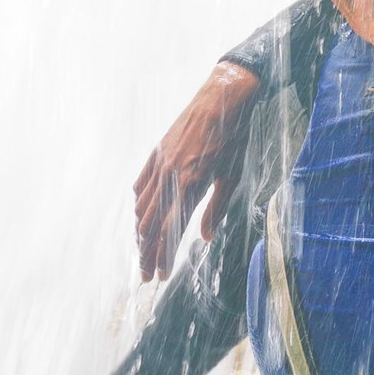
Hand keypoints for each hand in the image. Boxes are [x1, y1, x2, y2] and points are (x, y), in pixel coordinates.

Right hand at [133, 61, 259, 280]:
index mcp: (190, 184)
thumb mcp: (232, 176)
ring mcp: (160, 162)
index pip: (169, 230)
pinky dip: (139, 203)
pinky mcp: (157, 151)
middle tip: (145, 274)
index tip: (159, 276)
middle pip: (150, 224)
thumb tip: (205, 237)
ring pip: (142, 206)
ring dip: (141, 232)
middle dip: (146, 252)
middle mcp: (170, 175)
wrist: (223, 98)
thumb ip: (217, 208)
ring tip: (143, 250)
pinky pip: (141, 184)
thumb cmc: (234, 138)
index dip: (163, 256)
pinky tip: (141, 214)